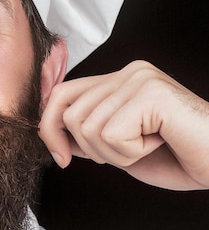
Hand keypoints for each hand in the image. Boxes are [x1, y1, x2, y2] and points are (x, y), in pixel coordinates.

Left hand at [38, 60, 208, 189]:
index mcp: (119, 80)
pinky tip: (159, 143)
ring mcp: (140, 79)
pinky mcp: (152, 93)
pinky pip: (112, 134)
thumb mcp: (120, 147)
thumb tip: (52, 135)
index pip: (62, 93)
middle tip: (129, 152)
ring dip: (115, 153)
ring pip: (88, 126)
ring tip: (148, 145)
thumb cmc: (179, 157)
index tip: (60, 157)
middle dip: (90, 149)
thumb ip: (89, 134)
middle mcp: (128, 72)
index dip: (50, 126)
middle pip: (69, 113)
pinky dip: (131, 153)